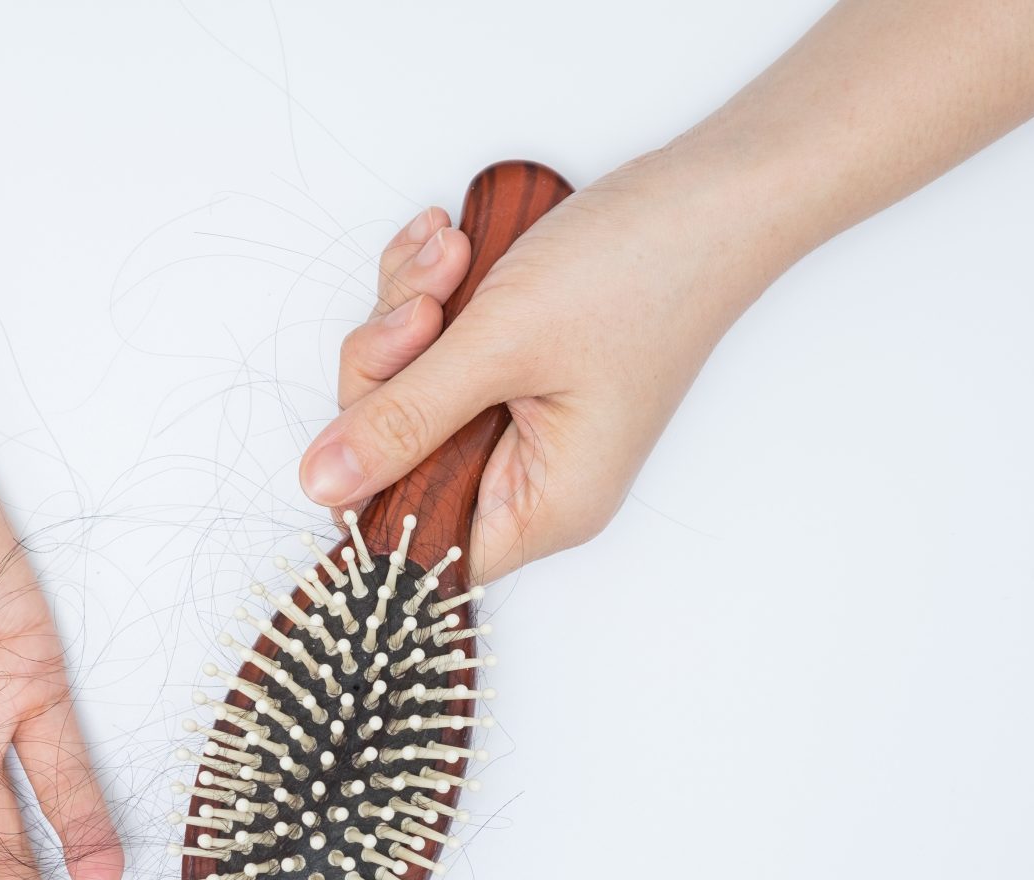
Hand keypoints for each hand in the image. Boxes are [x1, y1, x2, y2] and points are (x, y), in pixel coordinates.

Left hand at [299, 150, 778, 581]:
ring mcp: (522, 418)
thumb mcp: (498, 346)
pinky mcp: (513, 366)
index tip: (361, 410)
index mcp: (544, 505)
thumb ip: (402, 418)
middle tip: (424, 307)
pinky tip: (453, 246)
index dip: (368, 484)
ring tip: (452, 255)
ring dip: (408, 312)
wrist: (711, 187)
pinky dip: (428, 293)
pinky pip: (432, 347)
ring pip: (405, 389)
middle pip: (396, 455)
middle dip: (390, 366)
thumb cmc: (640, 271)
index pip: (417, 537)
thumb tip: (321, 482)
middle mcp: (532, 475)